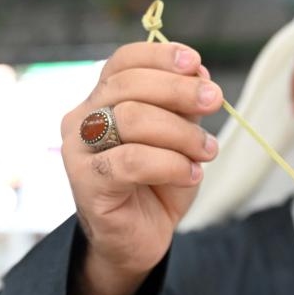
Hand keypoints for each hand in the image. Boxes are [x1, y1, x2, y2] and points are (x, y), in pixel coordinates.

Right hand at [60, 41, 222, 294]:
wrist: (141, 238)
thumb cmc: (158, 183)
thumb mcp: (178, 137)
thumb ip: (183, 107)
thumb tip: (200, 73)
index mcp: (102, 98)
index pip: (123, 62)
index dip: (159, 56)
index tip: (195, 63)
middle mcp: (83, 118)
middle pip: (128, 86)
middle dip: (179, 90)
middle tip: (214, 101)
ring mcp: (78, 150)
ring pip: (132, 120)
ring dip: (181, 134)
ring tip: (208, 152)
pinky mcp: (86, 183)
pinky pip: (131, 161)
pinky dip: (170, 165)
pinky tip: (192, 175)